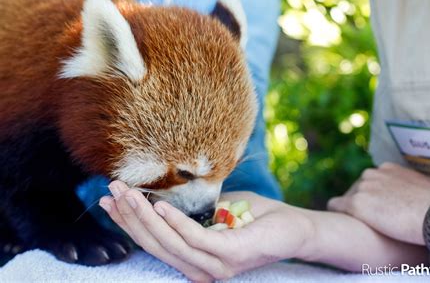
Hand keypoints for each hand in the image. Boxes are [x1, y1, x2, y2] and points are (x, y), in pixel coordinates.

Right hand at [99, 181, 311, 281]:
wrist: (293, 227)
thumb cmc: (254, 217)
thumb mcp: (215, 210)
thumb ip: (189, 210)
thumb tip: (161, 195)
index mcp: (194, 258)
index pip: (153, 242)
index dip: (128, 223)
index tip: (107, 201)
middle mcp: (200, 268)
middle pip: (155, 244)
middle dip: (130, 217)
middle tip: (111, 191)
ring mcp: (216, 265)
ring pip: (170, 243)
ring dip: (146, 218)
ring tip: (127, 194)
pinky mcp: (231, 256)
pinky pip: (196, 239)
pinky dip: (175, 223)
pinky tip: (159, 205)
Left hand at [328, 162, 429, 244]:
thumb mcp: (419, 186)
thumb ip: (406, 187)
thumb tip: (409, 196)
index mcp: (386, 168)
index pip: (370, 180)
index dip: (372, 196)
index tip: (377, 208)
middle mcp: (371, 174)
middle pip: (356, 188)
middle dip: (361, 202)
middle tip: (368, 220)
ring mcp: (362, 188)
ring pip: (345, 198)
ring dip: (350, 209)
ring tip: (357, 223)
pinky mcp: (355, 204)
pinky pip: (335, 206)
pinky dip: (337, 213)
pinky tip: (340, 223)